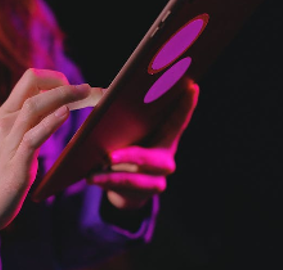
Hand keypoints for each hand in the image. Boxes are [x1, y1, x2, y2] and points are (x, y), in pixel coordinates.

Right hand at [0, 69, 102, 257]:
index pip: (30, 79)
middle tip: (93, 91)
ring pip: (33, 106)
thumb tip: (60, 106)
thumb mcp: (16, 139)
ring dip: (63, 96)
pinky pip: (32, 138)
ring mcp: (9, 142)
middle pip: (33, 85)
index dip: (57, 78)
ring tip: (87, 94)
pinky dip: (49, 123)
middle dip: (66, 83)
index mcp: (7, 113)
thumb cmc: (2, 171)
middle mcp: (6, 121)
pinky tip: (64, 114)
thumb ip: (33, 122)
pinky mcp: (14, 164)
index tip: (79, 89)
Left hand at [87, 83, 198, 209]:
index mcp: (164, 138)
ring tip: (93, 173)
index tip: (191, 87)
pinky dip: (106, 182)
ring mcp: (157, 180)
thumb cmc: (125, 147)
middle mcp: (166, 159)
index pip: (177, 120)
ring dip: (113, 176)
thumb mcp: (126, 132)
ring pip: (136, 179)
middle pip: (152, 159)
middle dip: (130, 157)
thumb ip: (123, 118)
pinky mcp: (143, 194)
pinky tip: (91, 178)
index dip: (186, 105)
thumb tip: (108, 97)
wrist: (125, 185)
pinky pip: (123, 189)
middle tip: (108, 157)